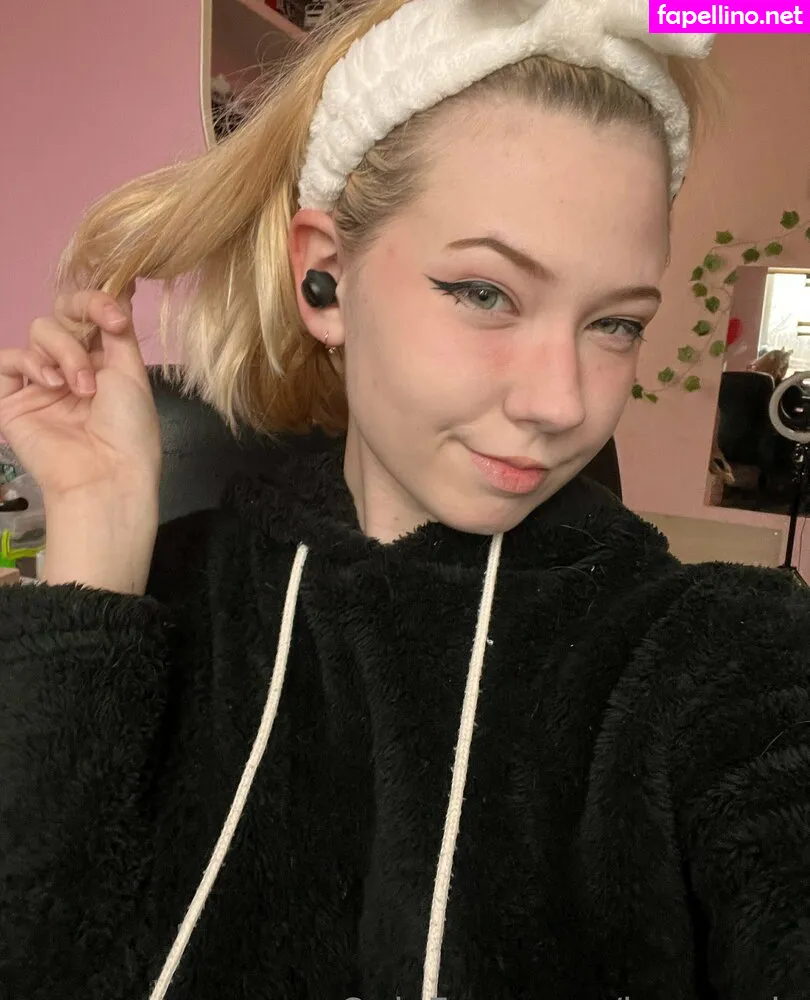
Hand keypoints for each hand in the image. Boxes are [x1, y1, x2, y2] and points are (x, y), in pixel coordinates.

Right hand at [0, 286, 160, 504]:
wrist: (107, 474)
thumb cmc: (129, 429)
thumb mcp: (132, 373)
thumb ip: (118, 331)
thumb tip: (121, 289)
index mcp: (103, 362)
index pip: (88, 314)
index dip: (96, 302)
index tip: (115, 315)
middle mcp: (71, 368)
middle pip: (61, 316)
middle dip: (79, 329)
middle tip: (95, 358)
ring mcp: (40, 383)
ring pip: (38, 332)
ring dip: (63, 353)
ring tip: (78, 389)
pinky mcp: (11, 401)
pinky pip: (7, 360)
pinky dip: (30, 363)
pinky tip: (51, 385)